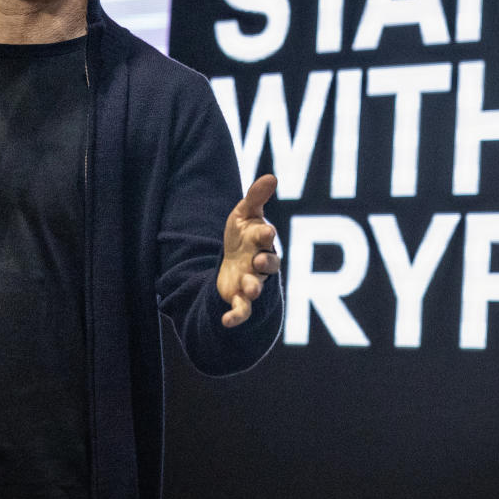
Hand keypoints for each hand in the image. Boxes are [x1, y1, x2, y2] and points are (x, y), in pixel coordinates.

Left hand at [217, 174, 280, 327]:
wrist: (232, 262)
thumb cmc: (242, 236)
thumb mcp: (244, 214)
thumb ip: (256, 197)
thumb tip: (272, 176)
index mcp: (262, 242)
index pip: (267, 238)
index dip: (266, 236)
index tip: (266, 231)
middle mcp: (260, 263)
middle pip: (268, 265)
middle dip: (266, 263)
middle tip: (259, 261)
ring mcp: (251, 282)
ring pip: (256, 287)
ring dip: (253, 288)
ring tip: (249, 289)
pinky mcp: (240, 299)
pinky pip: (242, 311)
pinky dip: (236, 317)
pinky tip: (226, 322)